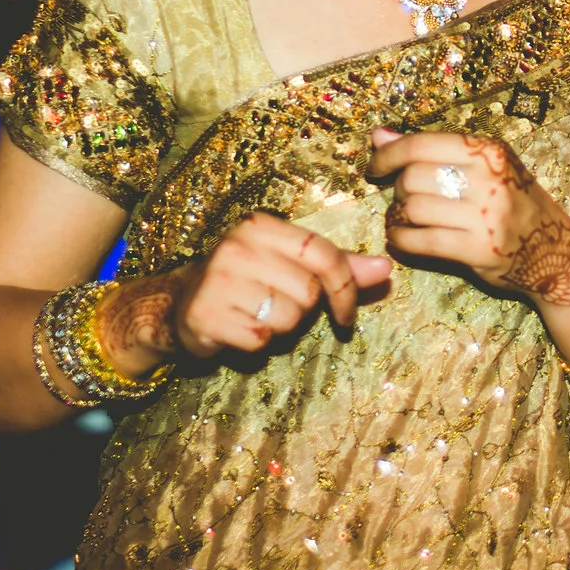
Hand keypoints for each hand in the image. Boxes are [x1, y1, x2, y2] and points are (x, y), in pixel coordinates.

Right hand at [162, 215, 392, 358]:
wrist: (183, 302)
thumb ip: (340, 266)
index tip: (347, 314)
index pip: (324, 254)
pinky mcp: (205, 316)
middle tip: (278, 305)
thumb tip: (386, 268)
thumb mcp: (292, 263)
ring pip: (287, 318)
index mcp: (262, 226)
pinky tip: (241, 329)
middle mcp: (237, 246)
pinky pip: (259, 340)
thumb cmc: (251, 280)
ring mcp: (217, 281)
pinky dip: (257, 343)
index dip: (345, 288)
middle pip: (308, 292)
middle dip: (304, 309)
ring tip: (258, 315)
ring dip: (281, 327)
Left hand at [370, 130, 569, 305]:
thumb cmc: (514, 203)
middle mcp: (490, 178)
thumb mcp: (484, 168)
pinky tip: (403, 239)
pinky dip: (402, 240)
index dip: (388, 156)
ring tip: (404, 220)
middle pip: (413, 177)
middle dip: (398, 190)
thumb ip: (431, 151)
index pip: (421, 144)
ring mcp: (486, 215)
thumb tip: (377, 135)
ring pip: (414, 209)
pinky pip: (422, 242)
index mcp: (489, 151)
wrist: (556, 252)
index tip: (375, 168)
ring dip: (398, 217)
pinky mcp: (480, 250)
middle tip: (405, 200)